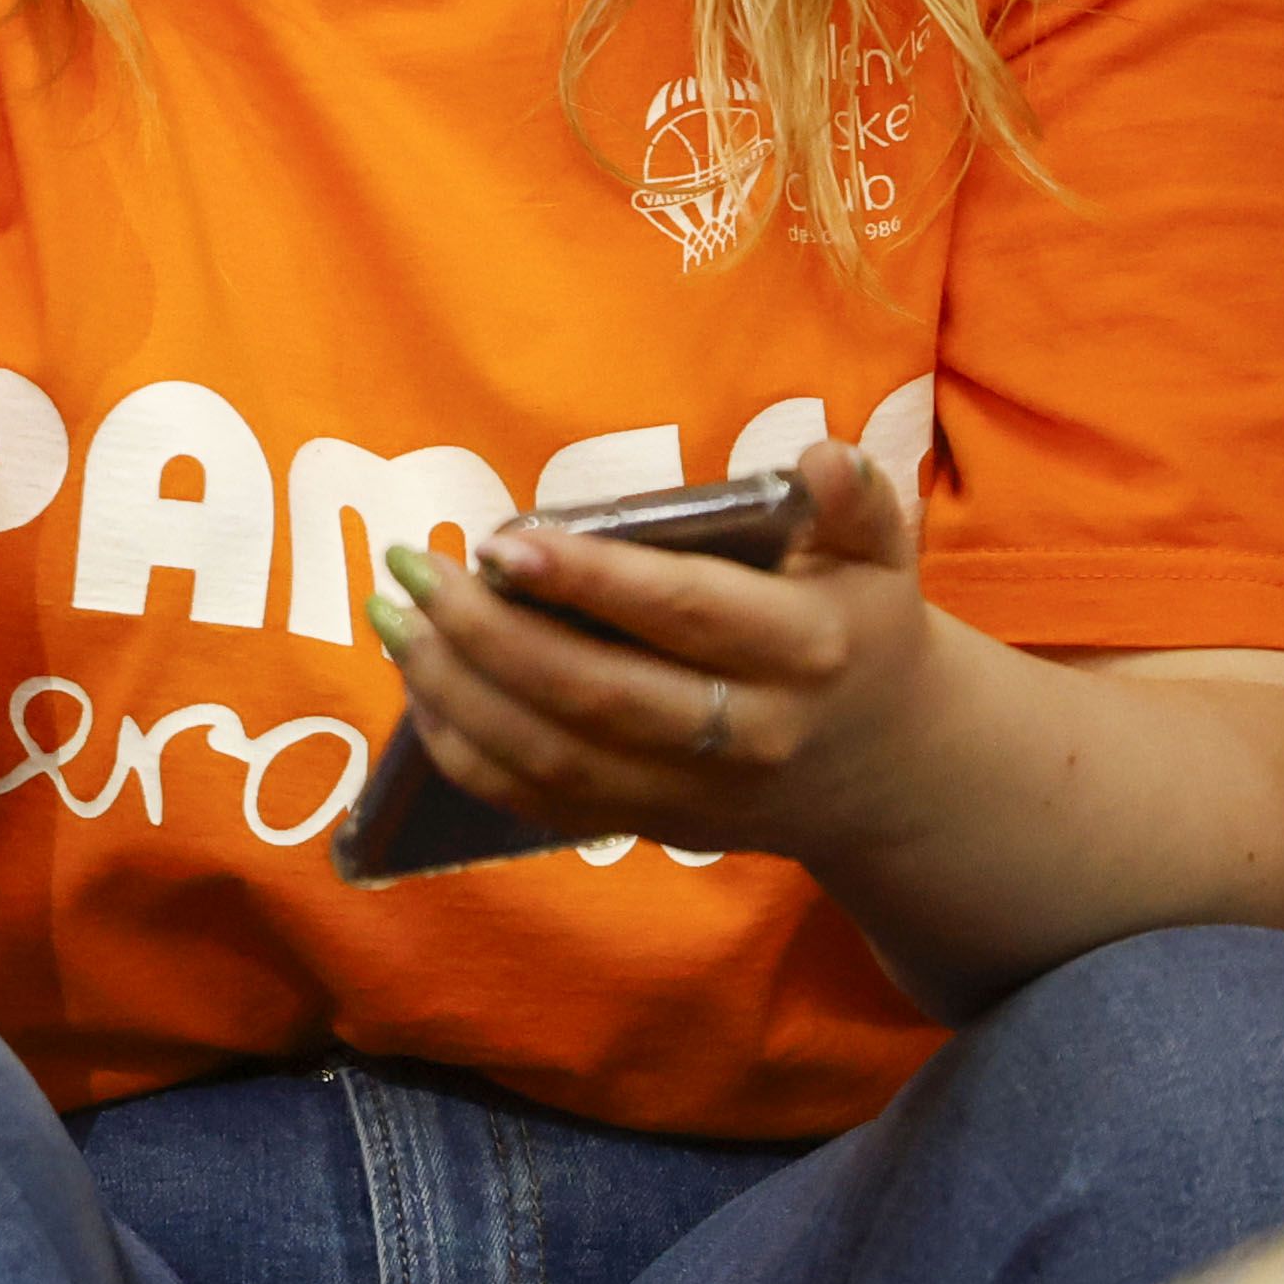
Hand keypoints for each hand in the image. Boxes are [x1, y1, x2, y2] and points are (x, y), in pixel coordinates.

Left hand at [367, 443, 939, 859]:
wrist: (890, 768)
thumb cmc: (858, 629)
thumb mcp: (876, 559)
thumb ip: (853, 504)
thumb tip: (823, 457)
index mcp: (804, 650)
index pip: (683, 612)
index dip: (587, 578)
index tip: (498, 541)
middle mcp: (747, 733)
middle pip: (596, 694)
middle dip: (487, 633)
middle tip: (412, 570)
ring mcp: (693, 792)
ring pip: (553, 756)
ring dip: (455, 691)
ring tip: (393, 618)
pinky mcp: (650, 825)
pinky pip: (537, 802)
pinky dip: (466, 752)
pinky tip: (419, 686)